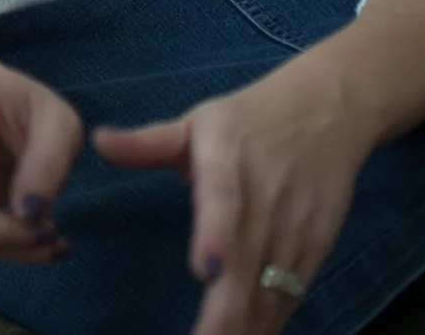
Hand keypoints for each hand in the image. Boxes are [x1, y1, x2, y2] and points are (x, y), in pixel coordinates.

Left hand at [93, 65, 377, 334]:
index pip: (224, 198)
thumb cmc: (247, 121)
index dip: (216, 235)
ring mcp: (297, 224)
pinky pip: (294, 291)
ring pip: (274, 286)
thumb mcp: (196, 123)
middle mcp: (267, 195)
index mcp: (229, 159)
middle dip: (226, 311)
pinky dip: (273, 319)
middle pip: (249, 260)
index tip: (204, 272)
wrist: (327, 111)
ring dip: (249, 325)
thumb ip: (147, 142)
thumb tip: (97, 141)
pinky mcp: (319, 244)